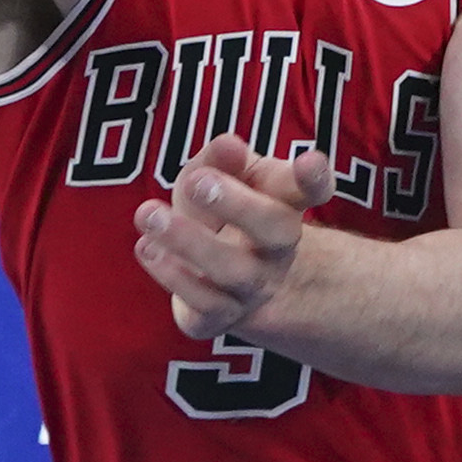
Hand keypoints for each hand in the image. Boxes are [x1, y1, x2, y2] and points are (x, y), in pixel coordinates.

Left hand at [134, 132, 314, 339]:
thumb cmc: (224, 211)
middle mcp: (277, 249)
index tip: (308, 163)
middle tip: (197, 181)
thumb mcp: (223, 177)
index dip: (314, 177)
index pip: (310, 189)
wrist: (227, 281)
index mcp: (285, 205)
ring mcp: (253, 287)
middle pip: (275, 229)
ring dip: (189, 241)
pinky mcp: (220, 317)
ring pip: (232, 271)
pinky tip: (147, 247)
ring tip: (149, 213)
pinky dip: (173, 277)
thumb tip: (228, 145)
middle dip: (238, 205)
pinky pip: (204, 306)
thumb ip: (222, 159)